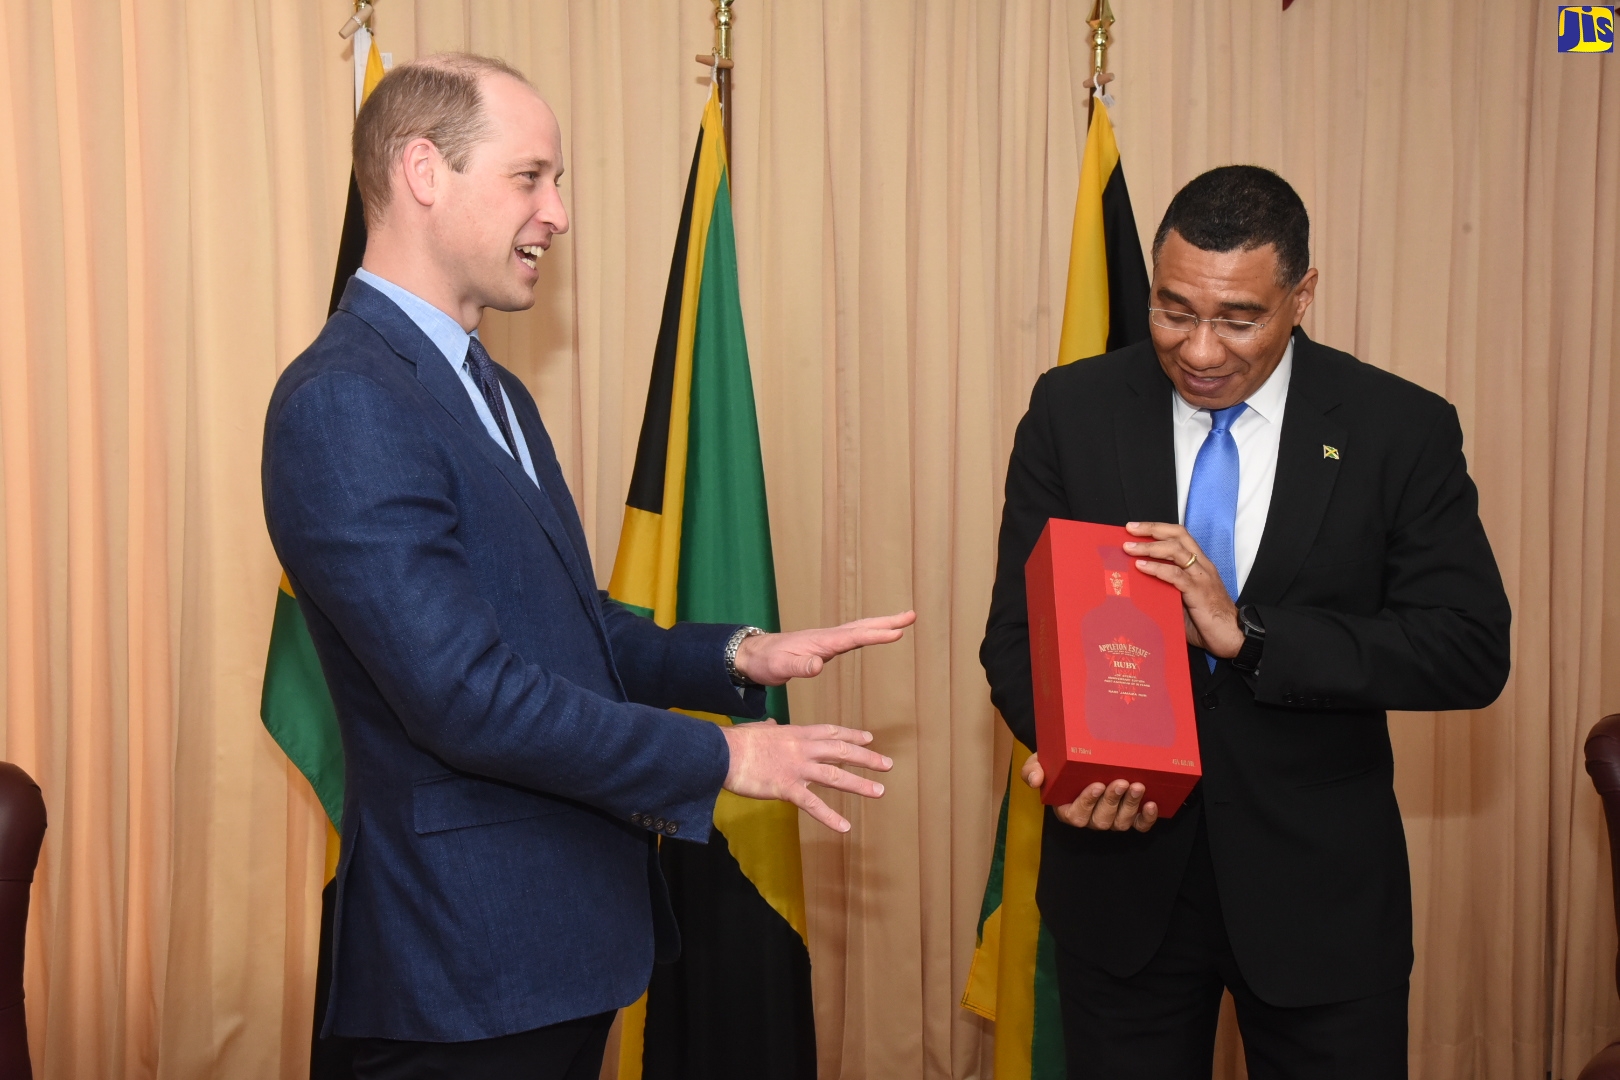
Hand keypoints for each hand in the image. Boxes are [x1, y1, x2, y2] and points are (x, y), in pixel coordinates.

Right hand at [722, 723, 892, 831]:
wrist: (722, 753)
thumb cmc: (736, 741)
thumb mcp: (758, 729)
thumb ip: (769, 728)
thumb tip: (770, 723)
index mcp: (797, 733)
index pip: (832, 732)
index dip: (853, 735)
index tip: (870, 738)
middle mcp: (803, 749)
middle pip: (842, 751)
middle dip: (867, 758)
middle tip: (887, 764)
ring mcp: (797, 768)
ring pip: (836, 775)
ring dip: (859, 784)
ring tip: (879, 791)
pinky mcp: (787, 788)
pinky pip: (813, 804)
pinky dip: (830, 817)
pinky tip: (844, 826)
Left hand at [732, 610, 916, 684]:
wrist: (753, 655)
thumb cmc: (767, 661)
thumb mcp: (780, 667)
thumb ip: (799, 666)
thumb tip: (818, 665)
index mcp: (822, 642)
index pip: (854, 637)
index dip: (876, 634)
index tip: (898, 632)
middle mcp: (828, 638)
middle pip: (863, 626)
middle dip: (887, 621)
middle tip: (911, 616)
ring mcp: (827, 641)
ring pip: (860, 629)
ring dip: (881, 624)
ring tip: (903, 621)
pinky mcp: (825, 646)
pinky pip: (853, 637)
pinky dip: (869, 633)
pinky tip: (875, 634)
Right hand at [1021, 753, 1157, 831]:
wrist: (1079, 756)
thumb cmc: (1058, 762)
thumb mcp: (1040, 762)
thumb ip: (1032, 770)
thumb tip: (1035, 780)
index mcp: (1067, 809)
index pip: (1076, 815)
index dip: (1087, 803)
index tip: (1096, 785)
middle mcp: (1090, 818)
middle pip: (1101, 820)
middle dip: (1112, 801)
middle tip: (1121, 782)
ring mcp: (1111, 818)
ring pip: (1121, 823)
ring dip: (1130, 806)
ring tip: (1137, 786)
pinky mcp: (1130, 816)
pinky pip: (1139, 825)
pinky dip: (1147, 818)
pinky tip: (1152, 804)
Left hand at [1122, 522, 1242, 657]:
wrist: (1232, 637)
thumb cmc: (1207, 622)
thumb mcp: (1182, 600)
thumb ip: (1166, 589)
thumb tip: (1138, 585)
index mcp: (1200, 565)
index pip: (1180, 536)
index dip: (1158, 529)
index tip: (1135, 528)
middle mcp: (1202, 566)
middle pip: (1178, 536)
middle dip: (1152, 530)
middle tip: (1130, 530)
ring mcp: (1201, 577)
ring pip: (1176, 551)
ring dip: (1150, 547)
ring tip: (1129, 549)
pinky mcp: (1199, 591)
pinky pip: (1176, 575)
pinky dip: (1157, 568)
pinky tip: (1141, 566)